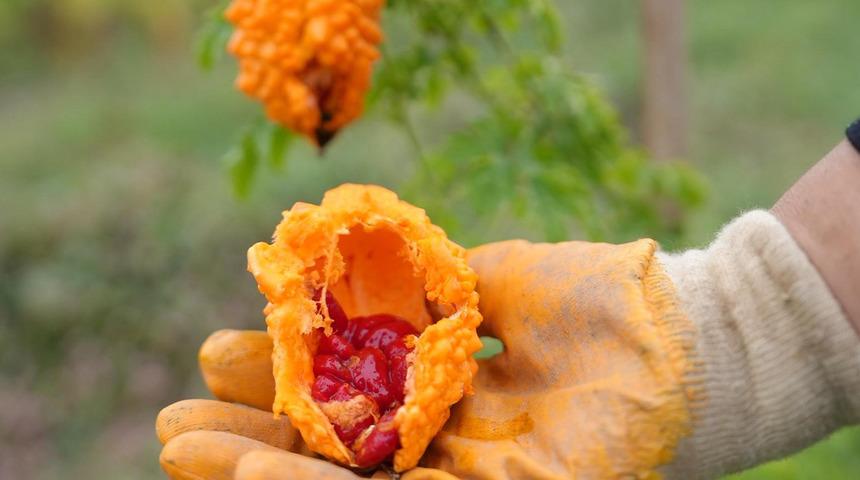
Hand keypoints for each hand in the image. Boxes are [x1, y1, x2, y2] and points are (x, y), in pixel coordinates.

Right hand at [157, 238, 693, 478]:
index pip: (341, 397)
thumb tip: (348, 260)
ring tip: (186, 451)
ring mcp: (468, 478)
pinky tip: (261, 472)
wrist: (681, 334)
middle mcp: (443, 444)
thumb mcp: (492, 278)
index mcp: (441, 391)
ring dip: (266, 470)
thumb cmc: (596, 302)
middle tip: (172, 422)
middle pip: (332, 450)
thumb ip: (428, 280)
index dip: (278, 379)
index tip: (216, 353)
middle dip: (250, 436)